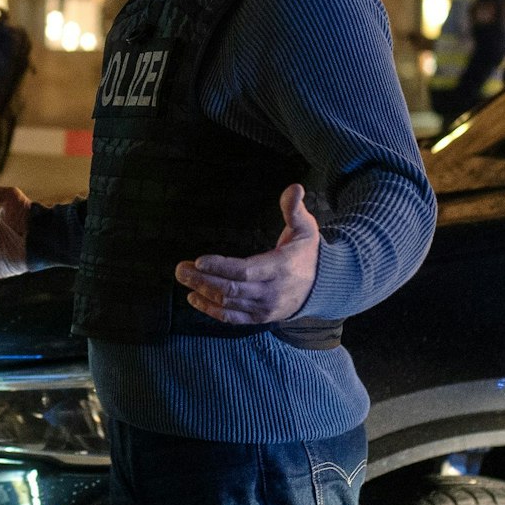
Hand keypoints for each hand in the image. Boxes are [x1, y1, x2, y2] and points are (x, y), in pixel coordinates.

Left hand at [174, 184, 321, 324]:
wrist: (324, 285)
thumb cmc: (308, 252)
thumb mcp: (306, 227)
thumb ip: (294, 208)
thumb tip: (295, 187)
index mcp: (280, 268)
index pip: (245, 271)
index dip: (221, 267)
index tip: (199, 260)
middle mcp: (271, 291)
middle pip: (231, 289)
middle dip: (202, 280)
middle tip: (180, 269)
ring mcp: (265, 308)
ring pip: (228, 304)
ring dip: (202, 292)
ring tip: (183, 279)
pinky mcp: (260, 317)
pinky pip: (232, 318)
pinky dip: (212, 310)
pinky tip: (195, 298)